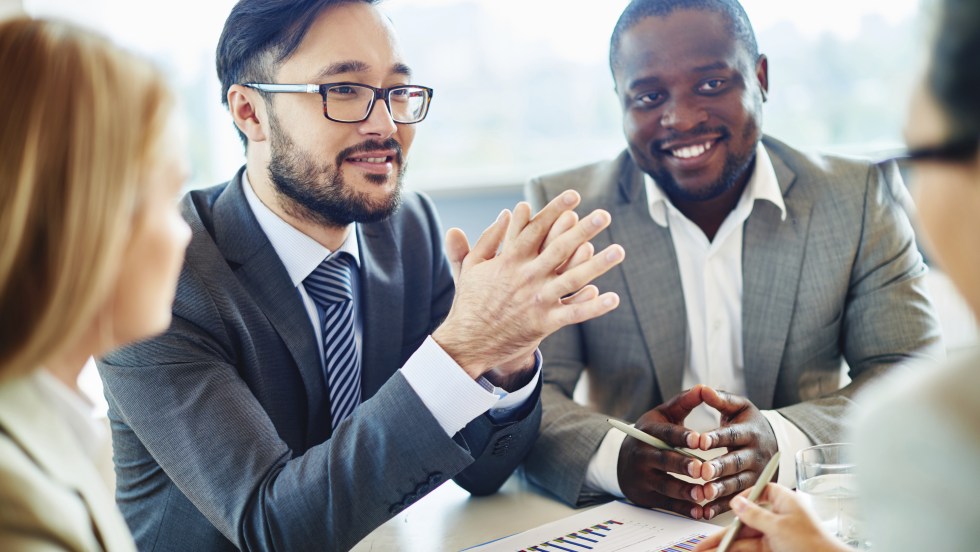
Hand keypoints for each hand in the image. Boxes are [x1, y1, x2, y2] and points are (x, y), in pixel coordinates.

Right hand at [434, 190, 624, 378]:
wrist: (468, 342)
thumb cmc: (470, 301)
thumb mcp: (472, 265)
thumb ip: (488, 238)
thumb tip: (507, 213)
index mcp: (509, 260)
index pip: (536, 229)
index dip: (555, 210)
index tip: (574, 196)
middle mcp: (527, 277)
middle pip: (560, 248)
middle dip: (583, 230)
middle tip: (604, 215)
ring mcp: (538, 300)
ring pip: (573, 279)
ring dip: (598, 264)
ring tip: (619, 250)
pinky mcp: (544, 323)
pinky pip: (574, 314)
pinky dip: (593, 307)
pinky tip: (613, 298)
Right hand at [617, 386, 707, 518]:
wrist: (624, 460)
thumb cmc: (652, 434)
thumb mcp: (664, 414)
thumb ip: (684, 402)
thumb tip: (704, 387)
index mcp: (648, 431)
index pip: (665, 433)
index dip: (682, 437)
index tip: (700, 440)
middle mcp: (641, 454)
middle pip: (664, 460)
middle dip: (683, 465)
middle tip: (702, 469)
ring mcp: (642, 477)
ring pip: (665, 485)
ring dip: (685, 491)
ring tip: (704, 494)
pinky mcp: (645, 496)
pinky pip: (666, 504)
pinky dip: (683, 509)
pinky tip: (699, 511)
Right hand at [694, 483, 847, 551]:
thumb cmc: (813, 543)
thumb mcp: (779, 526)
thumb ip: (754, 515)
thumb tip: (737, 502)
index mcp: (783, 501)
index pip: (759, 491)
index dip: (743, 498)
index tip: (730, 505)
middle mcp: (777, 516)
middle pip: (744, 521)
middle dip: (723, 533)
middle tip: (702, 543)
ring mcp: (775, 534)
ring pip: (743, 538)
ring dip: (725, 545)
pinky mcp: (773, 549)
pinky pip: (749, 548)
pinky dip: (735, 550)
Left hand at [696, 387, 778, 518]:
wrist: (772, 441)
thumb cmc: (748, 422)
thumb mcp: (739, 407)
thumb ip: (720, 399)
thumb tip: (703, 388)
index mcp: (750, 432)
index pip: (732, 435)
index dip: (716, 438)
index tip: (699, 441)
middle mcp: (756, 454)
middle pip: (736, 462)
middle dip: (719, 467)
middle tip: (701, 471)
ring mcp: (757, 474)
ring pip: (738, 484)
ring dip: (721, 490)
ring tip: (704, 493)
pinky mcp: (754, 489)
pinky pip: (738, 500)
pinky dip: (721, 507)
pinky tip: (705, 510)